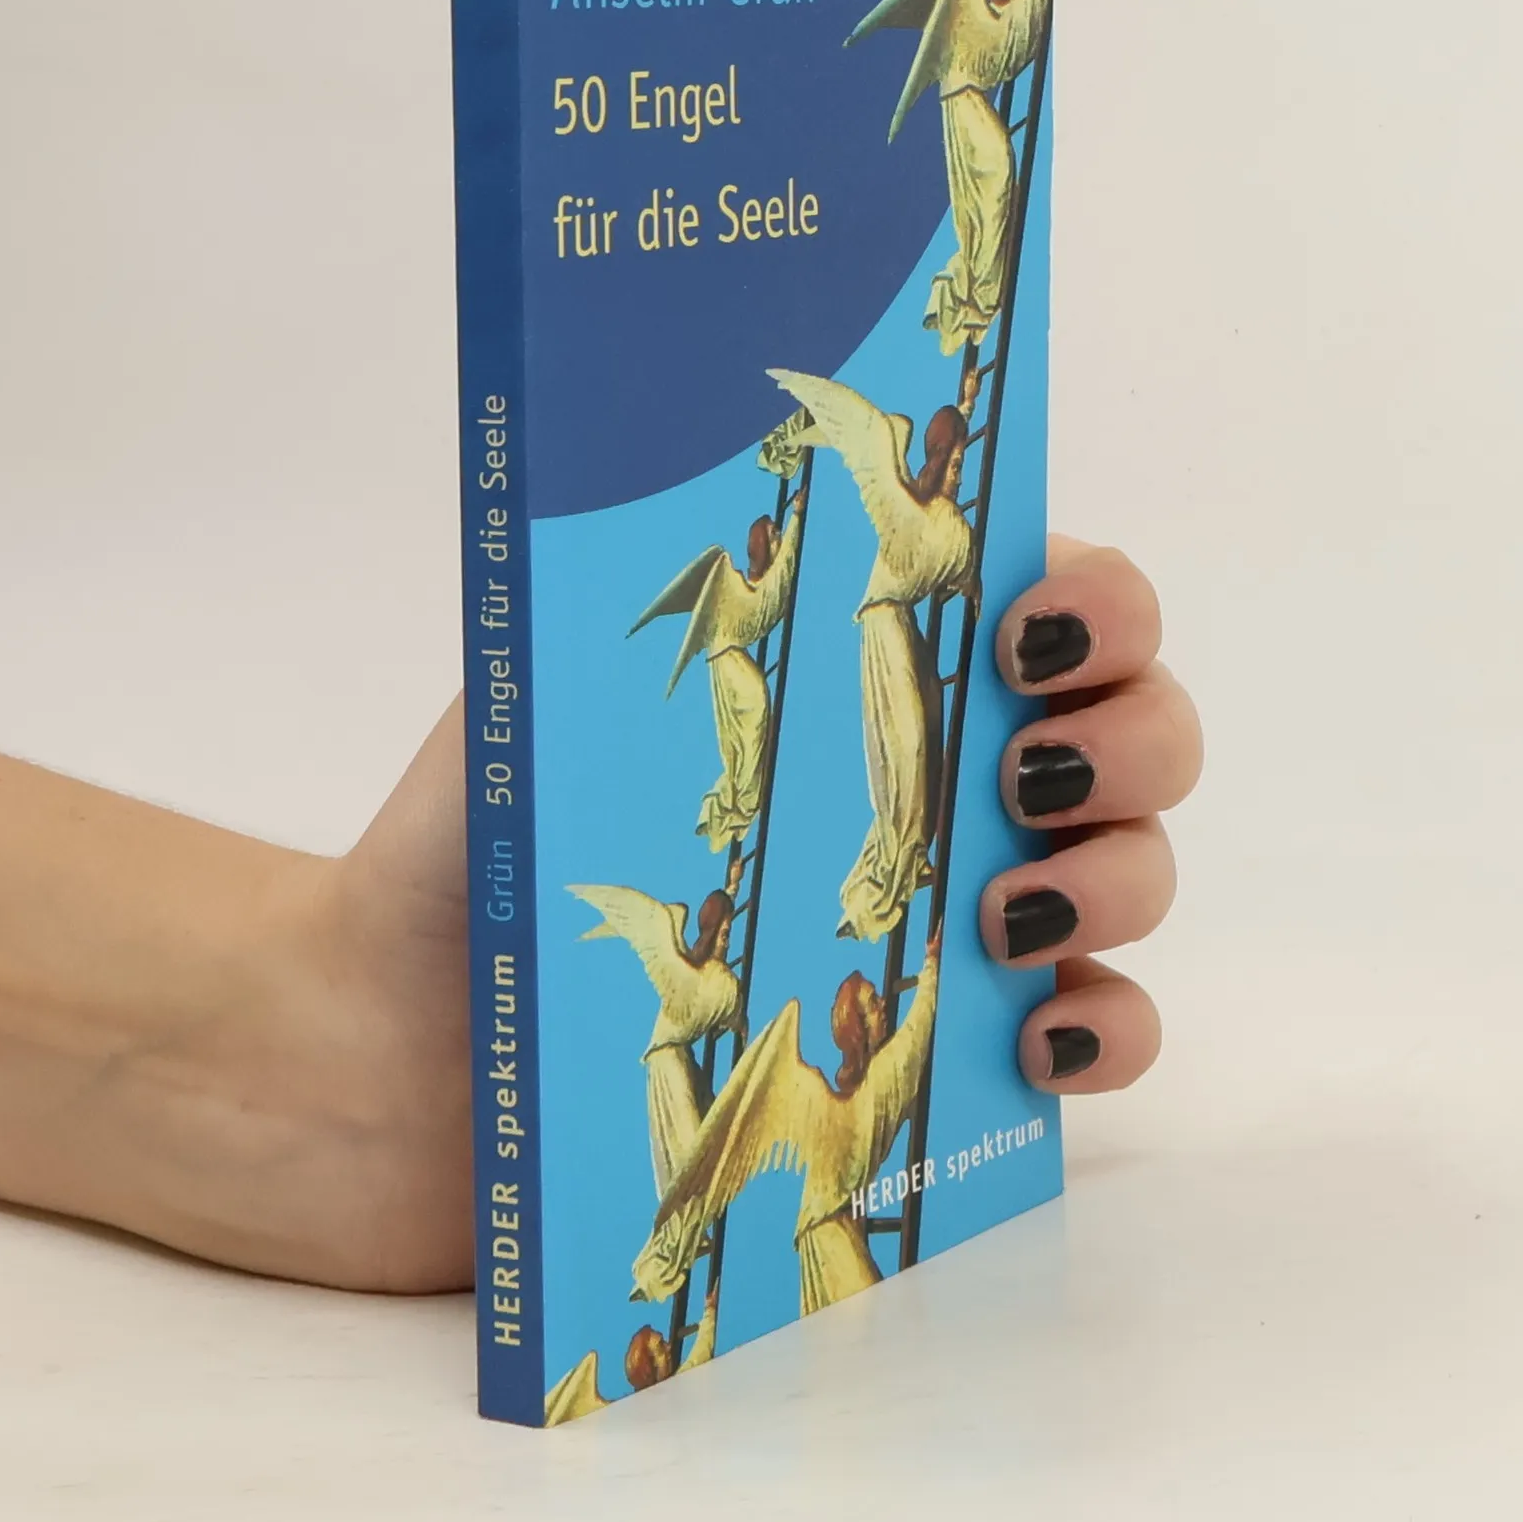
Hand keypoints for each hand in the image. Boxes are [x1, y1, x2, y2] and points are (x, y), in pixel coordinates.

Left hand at [296, 533, 1196, 1289]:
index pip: (1052, 594)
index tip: (1027, 634)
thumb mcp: (543, 684)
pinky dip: (1105, 1032)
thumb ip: (644, 589)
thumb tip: (728, 462)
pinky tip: (1035, 1037)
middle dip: (1131, 738)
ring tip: (999, 914)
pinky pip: (1097, 1037)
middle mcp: (933, 777)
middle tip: (1021, 774)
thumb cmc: (467, 850)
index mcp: (859, 665)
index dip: (1096, 603)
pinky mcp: (944, 1059)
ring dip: (1117, 880)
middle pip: (1137, 728)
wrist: (385, 1056)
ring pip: (1136, 873)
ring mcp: (953, 916)